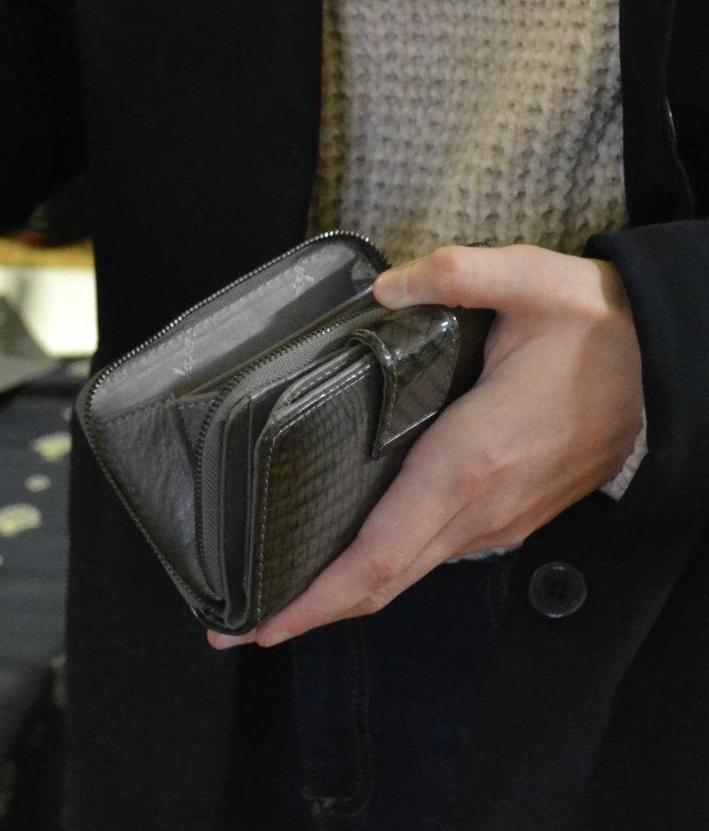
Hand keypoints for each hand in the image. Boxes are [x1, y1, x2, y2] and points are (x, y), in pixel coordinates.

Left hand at [210, 244, 644, 649]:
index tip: (260, 620)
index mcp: (470, 464)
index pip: (381, 553)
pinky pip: (432, 554)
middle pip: (382, 582)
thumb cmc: (598, 328)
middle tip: (236, 627)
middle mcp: (480, 508)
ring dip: (342, 594)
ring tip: (275, 597)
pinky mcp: (508, 515)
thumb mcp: (531, 280)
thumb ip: (456, 275)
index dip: (318, 597)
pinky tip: (344, 559)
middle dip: (307, 612)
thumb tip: (387, 285)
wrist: (672, 362)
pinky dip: (380, 570)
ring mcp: (497, 520)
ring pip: (406, 573)